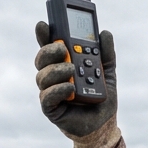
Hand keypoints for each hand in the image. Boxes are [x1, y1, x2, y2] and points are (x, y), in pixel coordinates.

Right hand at [34, 22, 119, 147]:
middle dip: (49, 51)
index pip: (49, 46)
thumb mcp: (107, 71)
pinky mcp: (51, 108)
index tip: (44, 25)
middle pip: (41, 59)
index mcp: (62, 63)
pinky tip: (70, 87)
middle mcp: (52, 75)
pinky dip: (58, 90)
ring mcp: (49, 91)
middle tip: (63, 48)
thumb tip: (105, 33)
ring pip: (42, 77)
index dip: (44, 35)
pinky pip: (47, 97)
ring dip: (56, 70)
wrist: (103, 122)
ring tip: (72, 70)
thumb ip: (106, 53)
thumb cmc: (99, 94)